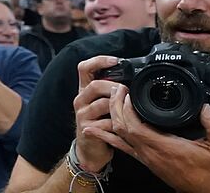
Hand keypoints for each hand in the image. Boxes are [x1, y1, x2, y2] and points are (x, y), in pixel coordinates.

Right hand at [70, 56, 123, 173]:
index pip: (85, 68)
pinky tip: (125, 127)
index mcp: (84, 90)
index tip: (116, 60)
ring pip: (103, 104)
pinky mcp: (87, 129)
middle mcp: (80, 99)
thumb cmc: (99, 123)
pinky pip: (107, 123)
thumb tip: (129, 76)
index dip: (99, 61)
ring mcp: (82, 114)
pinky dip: (119, 124)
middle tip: (128, 92)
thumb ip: (109, 90)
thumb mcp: (101, 103)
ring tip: (129, 110)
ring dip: (120, 107)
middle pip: (95, 85)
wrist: (90, 148)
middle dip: (115, 88)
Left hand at [89, 81, 209, 188]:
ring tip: (103, 103)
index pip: (133, 126)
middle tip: (116, 89)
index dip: (124, 107)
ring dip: (111, 118)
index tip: (125, 92)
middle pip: (121, 128)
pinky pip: (123, 147)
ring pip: (119, 137)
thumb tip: (204, 106)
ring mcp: (147, 159)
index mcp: (163, 147)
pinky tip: (95, 131)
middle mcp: (150, 154)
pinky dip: (108, 136)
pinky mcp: (149, 163)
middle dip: (115, 106)